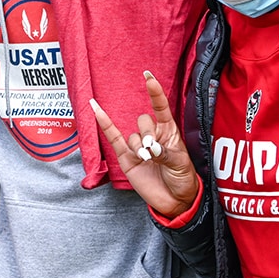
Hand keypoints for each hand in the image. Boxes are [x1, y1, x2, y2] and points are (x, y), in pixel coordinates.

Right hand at [88, 72, 200, 217]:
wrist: (174, 201)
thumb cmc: (182, 179)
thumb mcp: (180, 164)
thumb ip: (165, 153)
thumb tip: (150, 148)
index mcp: (169, 132)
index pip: (160, 107)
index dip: (155, 92)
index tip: (147, 76)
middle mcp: (152, 136)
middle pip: (143, 121)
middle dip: (147, 133)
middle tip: (153, 151)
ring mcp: (138, 146)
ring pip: (132, 136)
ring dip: (138, 147)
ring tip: (147, 161)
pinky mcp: (126, 158)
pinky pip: (113, 138)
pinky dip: (105, 124)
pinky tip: (96, 108)